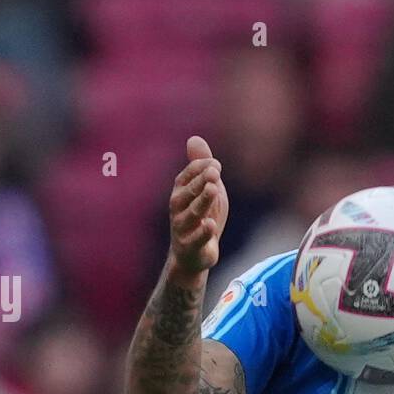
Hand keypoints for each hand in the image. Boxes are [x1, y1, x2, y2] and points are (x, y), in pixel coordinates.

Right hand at [169, 135, 228, 275]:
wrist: (194, 255)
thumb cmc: (201, 217)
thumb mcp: (204, 190)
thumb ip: (201, 167)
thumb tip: (194, 138)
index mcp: (180, 193)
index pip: (186, 177)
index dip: (199, 169)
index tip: (215, 163)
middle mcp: (178, 210)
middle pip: (188, 194)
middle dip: (200, 182)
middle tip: (215, 172)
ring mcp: (183, 229)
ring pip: (192, 214)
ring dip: (203, 201)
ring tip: (214, 190)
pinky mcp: (191, 248)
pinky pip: (195, 240)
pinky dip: (202, 233)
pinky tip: (211, 225)